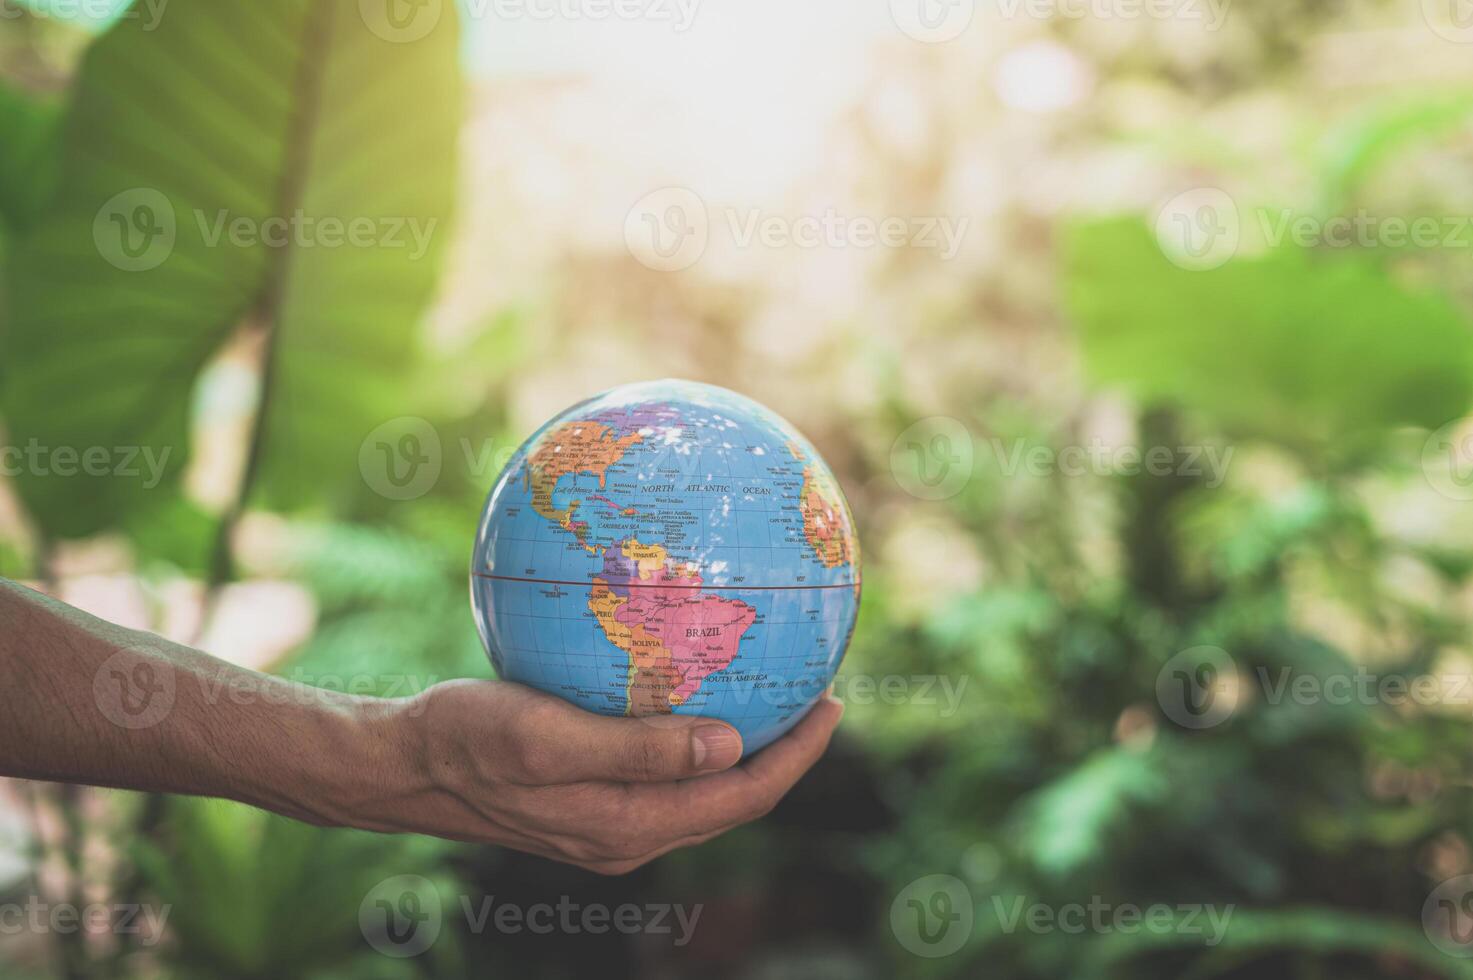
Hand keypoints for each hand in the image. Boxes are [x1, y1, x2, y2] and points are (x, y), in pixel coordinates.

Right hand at [355, 680, 843, 874]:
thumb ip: (636, 749)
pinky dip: (694, 738)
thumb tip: (728, 745)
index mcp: (628, 827)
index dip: (795, 757)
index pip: (740, 797)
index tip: (831, 705)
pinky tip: (692, 689)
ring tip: (773, 689)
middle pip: (730, 798)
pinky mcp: (588, 798)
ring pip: (699, 788)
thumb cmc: (465, 741)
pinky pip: (663, 772)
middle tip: (818, 691)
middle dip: (783, 752)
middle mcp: (628, 835)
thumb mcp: (546, 737)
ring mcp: (608, 823)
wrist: (404, 765)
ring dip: (743, 746)